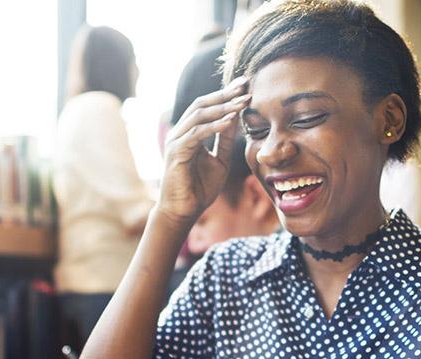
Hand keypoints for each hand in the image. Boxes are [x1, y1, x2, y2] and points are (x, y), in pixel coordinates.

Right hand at [159, 76, 250, 228]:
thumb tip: (235, 117)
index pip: (207, 106)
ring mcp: (176, 141)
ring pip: (199, 115)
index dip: (225, 94)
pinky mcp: (176, 153)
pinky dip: (213, 126)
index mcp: (189, 133)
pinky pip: (196, 134)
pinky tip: (230, 120)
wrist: (183, 211)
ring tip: (242, 102)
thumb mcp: (220, 160)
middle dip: (224, 94)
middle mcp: (180, 133)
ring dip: (222, 107)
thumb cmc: (199, 188)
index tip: (245, 86)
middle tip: (245, 85)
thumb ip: (225, 140)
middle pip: (201, 104)